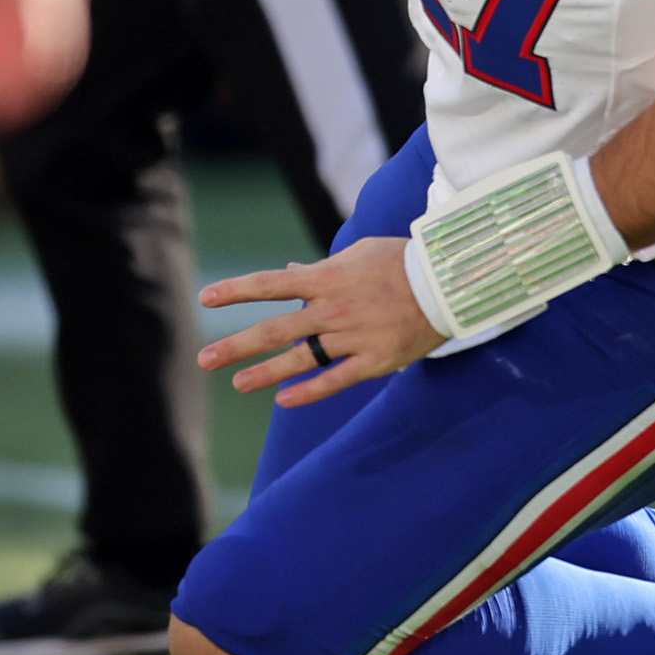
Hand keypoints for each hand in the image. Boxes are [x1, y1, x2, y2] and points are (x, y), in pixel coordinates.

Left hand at [198, 237, 445, 406]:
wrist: (449, 282)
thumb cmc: (404, 261)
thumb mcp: (360, 254)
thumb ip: (321, 268)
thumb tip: (290, 273)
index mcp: (329, 278)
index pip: (272, 284)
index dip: (237, 290)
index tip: (206, 297)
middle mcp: (335, 309)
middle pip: (276, 329)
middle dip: (237, 344)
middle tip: (204, 359)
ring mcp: (354, 336)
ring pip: (300, 359)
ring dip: (265, 373)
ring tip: (238, 383)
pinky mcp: (375, 360)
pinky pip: (335, 379)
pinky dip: (309, 391)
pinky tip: (284, 400)